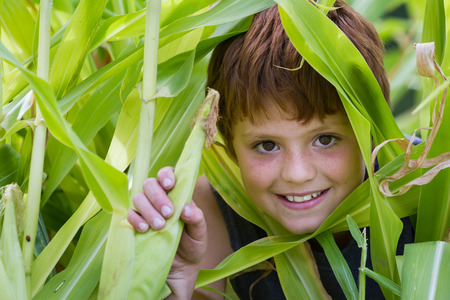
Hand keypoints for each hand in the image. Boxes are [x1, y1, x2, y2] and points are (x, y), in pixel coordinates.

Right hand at [127, 166, 206, 298]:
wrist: (181, 269)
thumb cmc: (192, 245)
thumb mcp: (200, 233)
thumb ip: (197, 219)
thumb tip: (186, 208)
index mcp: (176, 195)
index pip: (167, 175)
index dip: (166, 175)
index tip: (169, 185)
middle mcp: (159, 199)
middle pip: (150, 184)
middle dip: (158, 196)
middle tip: (168, 213)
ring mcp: (146, 211)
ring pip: (138, 198)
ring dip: (148, 210)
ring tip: (159, 226)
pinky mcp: (135, 225)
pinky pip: (129, 215)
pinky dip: (135, 220)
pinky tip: (144, 229)